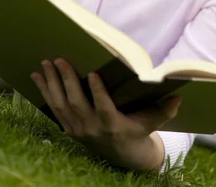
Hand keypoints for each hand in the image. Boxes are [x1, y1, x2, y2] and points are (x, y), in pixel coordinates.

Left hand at [30, 58, 180, 170]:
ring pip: (61, 104)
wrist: (123, 156)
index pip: (103, 108)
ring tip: (46, 63)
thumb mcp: (152, 122)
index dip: (97, 92)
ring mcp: (77, 129)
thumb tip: (178, 97)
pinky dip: (44, 91)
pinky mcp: (68, 128)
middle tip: (59, 59)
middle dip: (66, 80)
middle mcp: (91, 128)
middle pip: (76, 103)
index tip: (93, 74)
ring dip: (51, 83)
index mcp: (113, 125)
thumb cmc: (139, 131)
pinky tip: (37, 76)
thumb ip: (164, 111)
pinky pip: (53, 109)